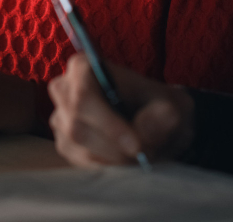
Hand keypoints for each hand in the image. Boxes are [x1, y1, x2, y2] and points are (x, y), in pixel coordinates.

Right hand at [48, 53, 194, 166]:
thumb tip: (146, 129)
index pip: (83, 96)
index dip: (107, 123)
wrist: (158, 124)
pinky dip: (108, 165)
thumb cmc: (159, 106)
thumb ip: (163, 116)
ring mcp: (61, 118)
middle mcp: (65, 90)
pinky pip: (81, 162)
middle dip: (113, 146)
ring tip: (141, 151)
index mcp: (84, 67)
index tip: (136, 145)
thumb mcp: (171, 106)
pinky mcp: (65, 143)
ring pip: (79, 147)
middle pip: (77, 125)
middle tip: (144, 153)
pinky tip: (125, 157)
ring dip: (114, 157)